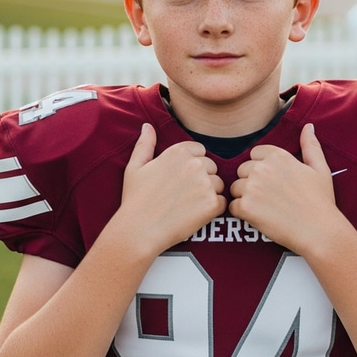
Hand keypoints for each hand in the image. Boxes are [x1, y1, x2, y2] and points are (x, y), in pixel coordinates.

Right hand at [121, 123, 226, 253]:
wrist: (139, 230)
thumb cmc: (135, 199)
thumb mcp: (135, 167)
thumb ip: (145, 144)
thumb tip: (147, 126)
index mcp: (178, 152)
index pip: (200, 151)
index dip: (192, 165)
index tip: (180, 179)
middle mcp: (194, 164)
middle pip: (211, 167)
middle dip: (202, 179)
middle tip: (183, 195)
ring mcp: (205, 184)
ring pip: (218, 184)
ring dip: (209, 194)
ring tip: (188, 206)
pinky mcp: (212, 204)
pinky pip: (222, 202)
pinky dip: (212, 210)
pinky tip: (195, 215)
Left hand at [229, 123, 339, 251]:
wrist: (319, 231)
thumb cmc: (321, 201)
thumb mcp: (320, 169)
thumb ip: (310, 146)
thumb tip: (308, 126)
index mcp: (278, 155)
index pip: (253, 155)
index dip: (261, 169)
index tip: (273, 183)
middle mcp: (262, 168)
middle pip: (242, 171)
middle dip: (251, 183)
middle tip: (270, 199)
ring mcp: (252, 187)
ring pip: (235, 188)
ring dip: (245, 198)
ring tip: (265, 209)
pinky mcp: (246, 207)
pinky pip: (233, 207)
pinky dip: (242, 214)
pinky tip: (259, 218)